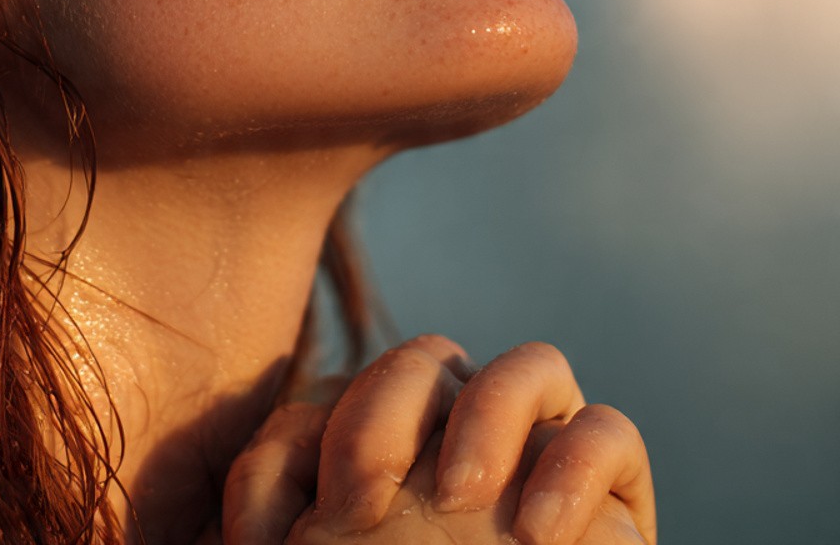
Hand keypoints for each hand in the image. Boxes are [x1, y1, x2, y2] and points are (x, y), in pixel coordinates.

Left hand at [221, 336, 654, 544]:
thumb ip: (274, 480)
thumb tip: (274, 448)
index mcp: (387, 453)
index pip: (358, 388)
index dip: (344, 429)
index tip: (343, 504)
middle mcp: (463, 446)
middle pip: (434, 360)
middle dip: (400, 410)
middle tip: (382, 502)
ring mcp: (538, 468)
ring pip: (533, 367)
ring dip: (490, 412)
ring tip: (461, 495)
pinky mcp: (612, 511)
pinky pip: (611, 433)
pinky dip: (578, 466)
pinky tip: (537, 533)